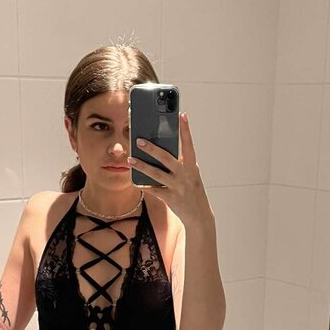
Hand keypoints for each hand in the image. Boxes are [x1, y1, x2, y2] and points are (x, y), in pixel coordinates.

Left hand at [127, 112, 209, 226]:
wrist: (199, 215)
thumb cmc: (191, 190)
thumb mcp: (190, 175)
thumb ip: (178, 164)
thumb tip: (159, 151)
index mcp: (192, 166)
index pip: (188, 145)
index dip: (185, 130)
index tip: (181, 115)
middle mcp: (185, 175)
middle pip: (166, 158)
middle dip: (152, 148)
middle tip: (138, 140)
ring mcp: (177, 187)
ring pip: (156, 174)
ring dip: (141, 166)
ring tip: (130, 159)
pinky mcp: (170, 198)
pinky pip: (153, 190)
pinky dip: (144, 186)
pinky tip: (135, 182)